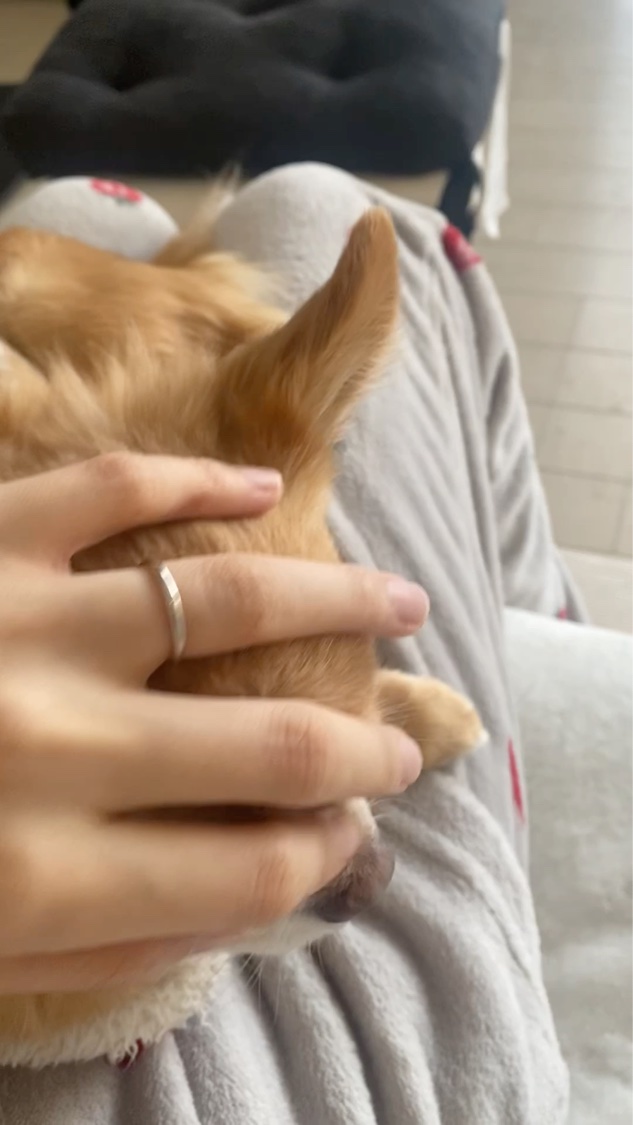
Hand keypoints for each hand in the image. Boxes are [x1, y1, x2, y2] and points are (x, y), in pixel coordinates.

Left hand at [0, 454, 426, 992]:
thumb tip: (251, 897)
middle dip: (364, 754)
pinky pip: (116, 487)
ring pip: (228, 596)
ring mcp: (18, 622)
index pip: (255, 871)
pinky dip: (199, 484)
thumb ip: (114, 946)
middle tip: (404, 748)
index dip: (323, 859)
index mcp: (37, 877)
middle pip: (276, 747)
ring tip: (401, 601)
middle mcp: (49, 747)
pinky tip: (262, 490)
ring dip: (337, 600)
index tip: (349, 840)